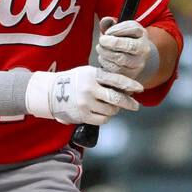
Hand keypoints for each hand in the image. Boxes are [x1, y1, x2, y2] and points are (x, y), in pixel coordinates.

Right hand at [26, 65, 142, 126]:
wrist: (50, 92)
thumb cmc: (73, 81)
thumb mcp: (87, 73)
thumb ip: (104, 78)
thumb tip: (126, 88)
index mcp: (93, 75)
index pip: (117, 80)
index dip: (130, 85)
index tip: (140, 89)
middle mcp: (90, 89)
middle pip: (116, 98)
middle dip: (129, 103)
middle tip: (135, 105)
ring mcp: (86, 103)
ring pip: (111, 110)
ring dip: (114, 110)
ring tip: (111, 107)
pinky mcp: (83, 115)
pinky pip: (103, 119)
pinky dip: (106, 117)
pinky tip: (104, 113)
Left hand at [96, 17, 152, 79]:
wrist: (133, 59)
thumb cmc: (123, 40)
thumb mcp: (119, 29)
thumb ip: (110, 23)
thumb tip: (105, 20)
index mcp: (142, 33)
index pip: (133, 28)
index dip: (117, 29)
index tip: (107, 32)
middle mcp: (143, 48)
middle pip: (129, 45)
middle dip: (112, 42)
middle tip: (102, 40)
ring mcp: (139, 62)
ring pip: (121, 58)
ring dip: (106, 53)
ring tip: (100, 48)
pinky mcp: (131, 74)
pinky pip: (116, 70)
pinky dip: (106, 63)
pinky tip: (103, 58)